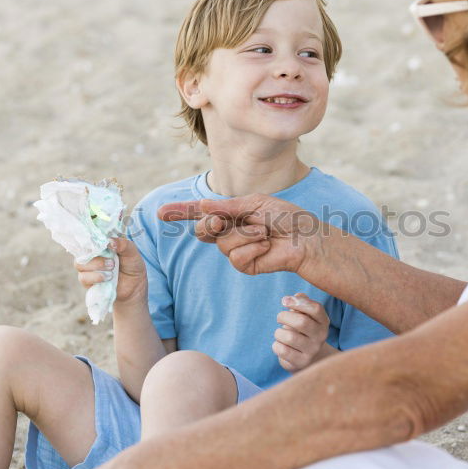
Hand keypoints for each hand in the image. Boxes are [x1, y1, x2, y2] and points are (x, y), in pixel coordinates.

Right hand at [74, 237, 146, 303]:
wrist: (134, 287)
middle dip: (96, 255)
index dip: (90, 238)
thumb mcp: (132, 253)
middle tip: (112, 262)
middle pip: (81, 250)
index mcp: (100, 244)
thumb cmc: (132, 266)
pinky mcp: (87, 281)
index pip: (87, 237)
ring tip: (112, 269)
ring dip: (96, 266)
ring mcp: (87, 268)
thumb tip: (109, 241)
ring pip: (80, 264)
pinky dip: (96, 277)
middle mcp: (91, 254)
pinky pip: (83, 278)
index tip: (101, 242)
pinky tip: (108, 278)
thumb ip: (123, 244)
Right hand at [158, 194, 323, 276]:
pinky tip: (267, 245)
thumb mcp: (254, 203)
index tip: (161, 212)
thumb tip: (202, 206)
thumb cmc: (286, 217)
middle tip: (223, 221)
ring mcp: (236, 250)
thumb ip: (226, 207)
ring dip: (246, 234)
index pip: (201, 213)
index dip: (180, 212)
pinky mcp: (246, 265)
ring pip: (222, 243)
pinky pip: (236, 257)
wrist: (306, 237)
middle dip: (212, 224)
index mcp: (232, 214)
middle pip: (203, 231)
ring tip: (265, 232)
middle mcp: (230, 232)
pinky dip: (253, 248)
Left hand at [273, 293, 330, 371]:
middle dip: (284, 316)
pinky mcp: (301, 362)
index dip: (298, 302)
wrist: (308, 358)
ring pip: (289, 337)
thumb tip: (293, 298)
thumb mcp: (305, 315)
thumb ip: (301, 302)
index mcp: (323, 322)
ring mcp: (312, 350)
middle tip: (279, 318)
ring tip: (280, 334)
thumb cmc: (302, 330)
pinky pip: (283, 350)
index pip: (316, 309)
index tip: (284, 301)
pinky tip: (279, 344)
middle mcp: (321, 336)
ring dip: (279, 332)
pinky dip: (276, 345)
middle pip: (302, 322)